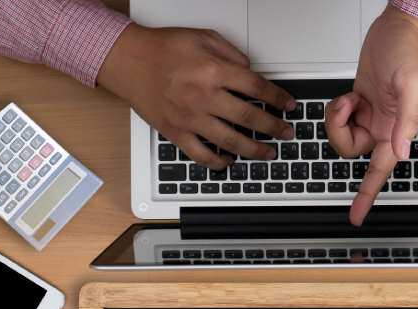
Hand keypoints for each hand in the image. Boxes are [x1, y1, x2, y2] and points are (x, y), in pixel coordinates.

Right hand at [97, 24, 294, 169]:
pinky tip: (229, 161)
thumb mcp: (203, 38)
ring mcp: (190, 118)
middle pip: (249, 117)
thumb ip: (231, 54)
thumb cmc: (162, 48)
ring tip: (268, 153)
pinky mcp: (176, 132)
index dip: (277, 97)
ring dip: (254, 150)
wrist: (129, 62)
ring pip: (230, 141)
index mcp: (213, 71)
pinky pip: (201, 155)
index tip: (288, 105)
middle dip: (274, 127)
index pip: (256, 87)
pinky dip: (218, 162)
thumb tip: (252, 73)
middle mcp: (204, 96)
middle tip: (286, 132)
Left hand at [327, 6, 417, 225]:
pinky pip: (339, 118)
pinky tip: (350, 94)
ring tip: (350, 97)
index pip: (380, 171)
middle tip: (346, 107)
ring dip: (337, 117)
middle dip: (339, 132)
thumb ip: (407, 120)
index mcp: (397, 131)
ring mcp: (370, 117)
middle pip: (350, 151)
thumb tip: (401, 151)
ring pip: (342, 135)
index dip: (367, 195)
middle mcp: (383, 128)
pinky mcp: (359, 104)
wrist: (400, 28)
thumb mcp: (410, 84)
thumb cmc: (409, 51)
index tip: (356, 216)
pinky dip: (337, 107)